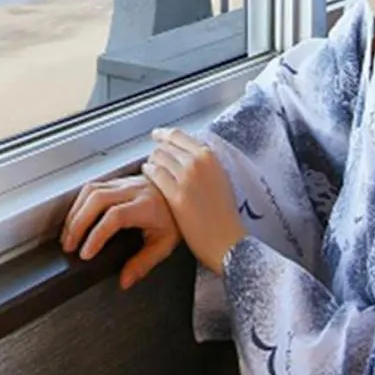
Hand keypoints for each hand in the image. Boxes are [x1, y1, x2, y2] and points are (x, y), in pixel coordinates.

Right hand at [61, 175, 180, 288]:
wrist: (186, 192)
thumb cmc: (176, 217)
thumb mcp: (165, 244)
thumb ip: (143, 263)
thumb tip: (124, 281)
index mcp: (147, 206)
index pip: (115, 216)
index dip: (97, 234)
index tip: (86, 253)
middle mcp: (134, 190)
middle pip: (97, 199)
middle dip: (77, 223)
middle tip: (69, 246)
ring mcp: (125, 182)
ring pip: (91, 190)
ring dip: (75, 212)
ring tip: (68, 234)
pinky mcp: (119, 180)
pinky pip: (93, 186)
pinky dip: (80, 203)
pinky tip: (75, 218)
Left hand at [143, 128, 246, 274]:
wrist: (227, 240)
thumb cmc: (224, 215)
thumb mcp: (220, 179)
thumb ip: (204, 165)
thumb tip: (186, 155)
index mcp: (211, 157)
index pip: (179, 135)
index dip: (164, 134)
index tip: (157, 135)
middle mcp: (198, 162)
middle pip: (166, 146)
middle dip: (158, 152)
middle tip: (154, 160)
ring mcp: (187, 177)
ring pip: (158, 158)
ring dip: (152, 162)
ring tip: (150, 169)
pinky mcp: (176, 194)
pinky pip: (155, 174)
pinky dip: (148, 173)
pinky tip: (147, 176)